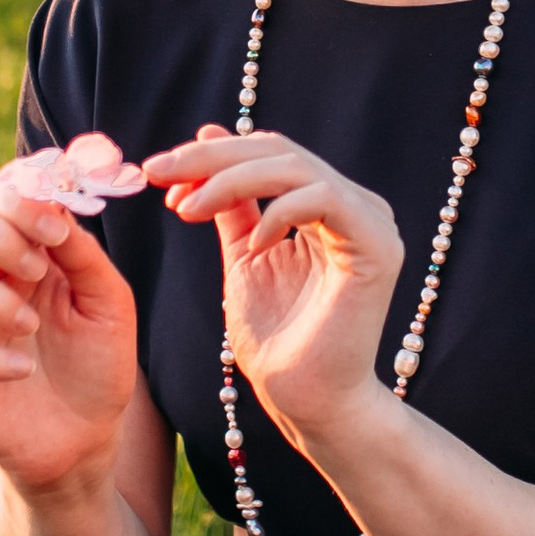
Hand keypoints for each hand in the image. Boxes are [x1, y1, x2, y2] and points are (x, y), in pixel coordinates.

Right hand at [0, 188, 139, 495]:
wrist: (86, 438)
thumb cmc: (97, 361)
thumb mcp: (109, 301)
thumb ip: (83, 253)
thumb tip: (56, 207)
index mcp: (17, 246)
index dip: (19, 197)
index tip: (57, 228)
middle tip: (37, 268)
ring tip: (30, 326)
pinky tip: (23, 371)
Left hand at [143, 125, 402, 449]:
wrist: (307, 402)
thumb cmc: (278, 340)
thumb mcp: (243, 257)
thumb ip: (232, 203)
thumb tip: (209, 133)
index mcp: (327, 205)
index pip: (268, 154)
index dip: (211, 156)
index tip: (157, 173)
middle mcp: (355, 205)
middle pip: (279, 152)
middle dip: (210, 160)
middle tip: (157, 174)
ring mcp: (371, 223)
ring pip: (296, 167)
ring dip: (230, 181)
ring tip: (188, 211)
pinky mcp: (378, 246)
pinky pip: (324, 200)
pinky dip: (279, 213)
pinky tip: (252, 245)